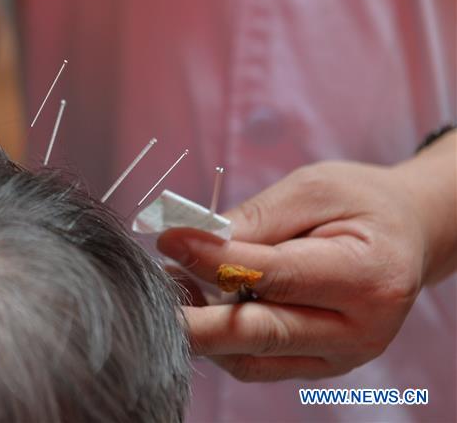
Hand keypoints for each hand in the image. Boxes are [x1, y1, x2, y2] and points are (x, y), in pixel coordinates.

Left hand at [157, 160, 431, 381]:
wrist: (406, 236)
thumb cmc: (360, 204)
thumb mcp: (313, 189)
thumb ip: (257, 218)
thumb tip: (194, 239)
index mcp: (367, 277)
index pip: (275, 275)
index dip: (215, 259)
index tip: (169, 239)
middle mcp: (358, 330)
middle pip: (262, 333)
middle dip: (197, 319)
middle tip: (149, 297)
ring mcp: (340, 356)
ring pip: (252, 356)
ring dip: (202, 328)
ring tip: (170, 285)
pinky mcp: (318, 365)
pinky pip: (257, 363)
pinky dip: (220, 339)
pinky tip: (197, 301)